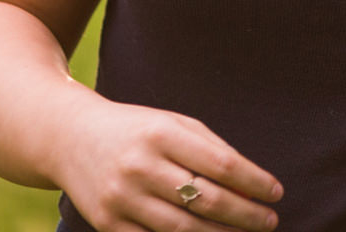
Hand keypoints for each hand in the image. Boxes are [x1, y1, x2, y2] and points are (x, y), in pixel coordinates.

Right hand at [50, 93, 282, 231]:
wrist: (69, 138)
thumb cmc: (136, 130)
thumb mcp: (173, 124)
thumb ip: (211, 149)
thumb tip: (252, 186)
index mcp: (162, 133)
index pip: (221, 163)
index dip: (254, 181)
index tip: (276, 192)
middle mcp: (141, 166)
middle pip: (206, 199)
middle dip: (245, 214)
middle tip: (270, 221)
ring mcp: (122, 198)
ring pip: (183, 229)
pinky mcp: (108, 224)